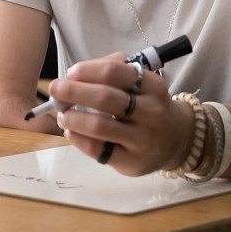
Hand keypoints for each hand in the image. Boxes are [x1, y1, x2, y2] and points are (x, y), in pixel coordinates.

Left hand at [46, 54, 193, 176]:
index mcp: (152, 85)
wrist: (175, 139)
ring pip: (99, 126)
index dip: (87, 71)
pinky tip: (71, 132)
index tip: (70, 73)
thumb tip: (75, 74)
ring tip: (63, 114)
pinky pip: (98, 150)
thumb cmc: (147, 104)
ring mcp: (143, 139)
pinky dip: (78, 139)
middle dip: (73, 92)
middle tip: (55, 89)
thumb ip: (111, 69)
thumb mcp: (140, 80)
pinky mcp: (132, 161)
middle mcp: (151, 112)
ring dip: (73, 118)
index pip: (114, 72)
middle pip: (105, 98)